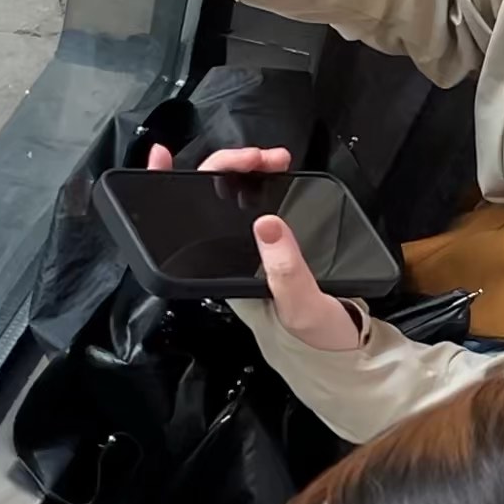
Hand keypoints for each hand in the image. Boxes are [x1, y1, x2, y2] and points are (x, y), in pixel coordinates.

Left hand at [148, 143, 361, 352]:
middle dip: (229, 166)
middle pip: (210, 197)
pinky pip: (258, 202)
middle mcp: (227, 255)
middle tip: (261, 158)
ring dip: (248, 169)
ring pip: (235, 195)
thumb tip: (267, 224)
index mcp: (220, 272)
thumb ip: (285, 271)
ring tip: (275, 160)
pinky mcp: (271, 240)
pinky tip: (275, 170)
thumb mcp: (301, 308)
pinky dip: (264, 179)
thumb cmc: (314, 334)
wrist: (340, 347)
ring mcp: (248, 245)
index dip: (166, 187)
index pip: (182, 223)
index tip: (162, 156)